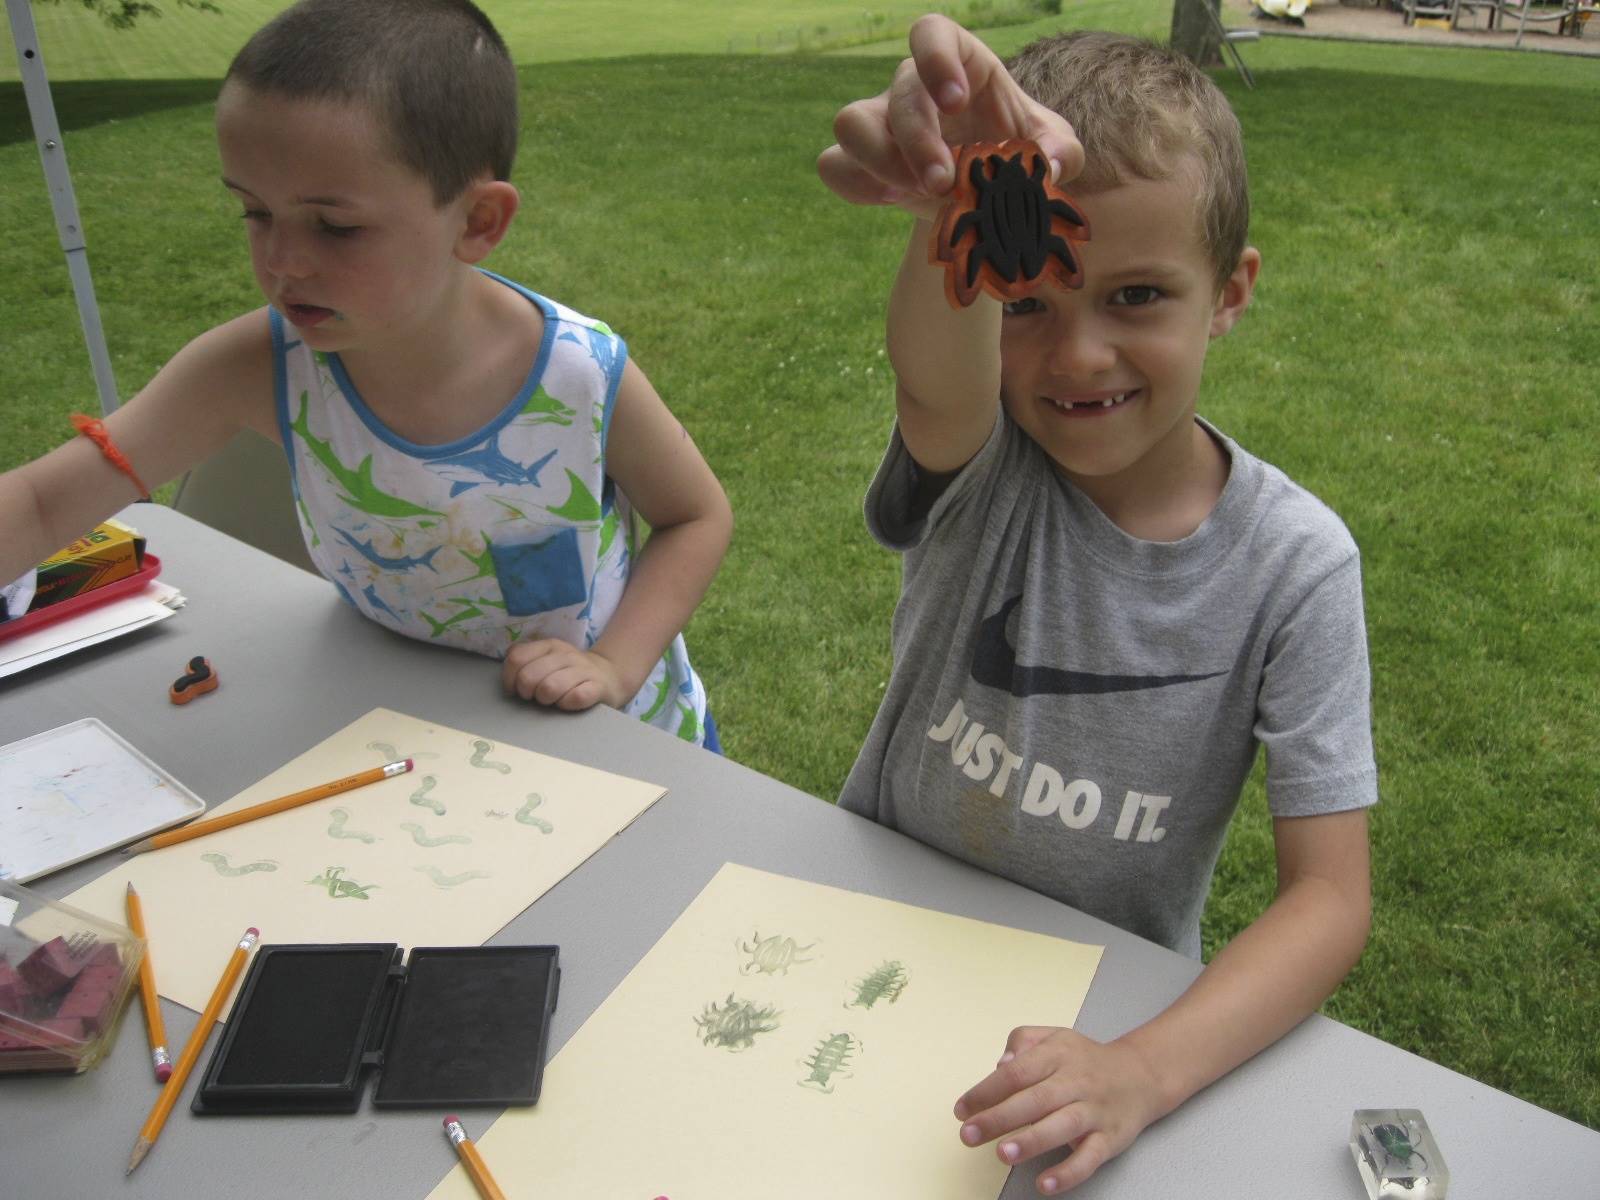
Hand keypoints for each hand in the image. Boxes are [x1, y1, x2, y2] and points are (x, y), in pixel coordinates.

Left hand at [502, 638, 626, 711]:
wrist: (610, 676)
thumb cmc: (570, 673)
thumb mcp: (547, 659)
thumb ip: (525, 660)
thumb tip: (508, 673)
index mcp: (549, 646)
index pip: (516, 659)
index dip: (510, 679)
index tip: (516, 690)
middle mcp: (565, 654)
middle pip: (528, 677)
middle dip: (527, 693)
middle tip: (535, 697)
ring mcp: (582, 669)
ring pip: (549, 688)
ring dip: (546, 700)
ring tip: (551, 701)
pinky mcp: (597, 687)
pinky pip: (574, 698)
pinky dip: (566, 704)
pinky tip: (567, 703)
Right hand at [817, 13, 1082, 219]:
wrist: (988, 188)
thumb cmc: (1019, 152)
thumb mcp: (1053, 148)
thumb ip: (1062, 152)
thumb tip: (1049, 169)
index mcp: (961, 63)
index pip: (931, 33)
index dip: (937, 60)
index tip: (956, 100)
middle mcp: (913, 86)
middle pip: (899, 96)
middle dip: (919, 142)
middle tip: (943, 185)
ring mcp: (881, 122)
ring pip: (849, 123)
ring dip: (880, 162)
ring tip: (917, 193)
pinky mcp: (861, 161)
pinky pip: (835, 165)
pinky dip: (859, 186)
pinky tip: (894, 200)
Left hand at [953, 1026, 1168, 1193]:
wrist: (1141, 1075)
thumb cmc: (1086, 1060)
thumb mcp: (1054, 1038)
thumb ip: (1023, 1043)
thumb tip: (1000, 1064)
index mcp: (1057, 1055)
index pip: (1016, 1072)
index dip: (986, 1091)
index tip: (962, 1109)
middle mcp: (1075, 1082)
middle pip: (1034, 1099)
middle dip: (998, 1118)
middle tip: (969, 1134)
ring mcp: (1094, 1111)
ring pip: (1062, 1126)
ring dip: (1030, 1141)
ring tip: (1002, 1154)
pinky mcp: (1110, 1138)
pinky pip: (1089, 1158)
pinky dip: (1068, 1172)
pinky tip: (1045, 1184)